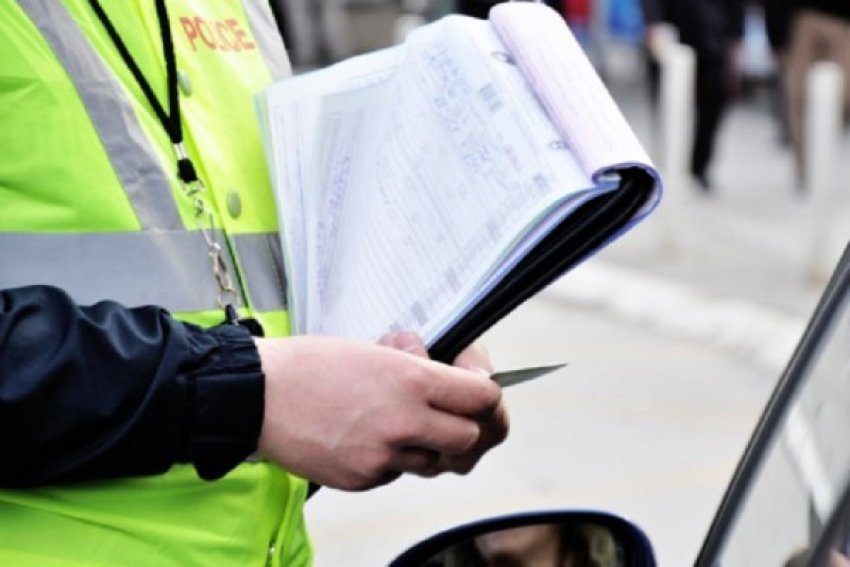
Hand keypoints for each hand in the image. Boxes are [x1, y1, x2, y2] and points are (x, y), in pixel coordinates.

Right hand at [254, 335, 504, 490]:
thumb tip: (442, 368)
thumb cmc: (309, 364)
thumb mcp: (373, 348)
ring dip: (428, 443)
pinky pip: (397, 472)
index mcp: (411, 380)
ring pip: (434, 461)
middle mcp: (404, 422)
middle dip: (464, 423)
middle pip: (470, 439)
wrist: (256, 396)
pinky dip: (393, 457)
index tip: (473, 381)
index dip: (485, 388)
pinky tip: (369, 434)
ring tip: (400, 418)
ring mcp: (384, 456)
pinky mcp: (363, 479)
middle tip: (447, 408)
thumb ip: (415, 363)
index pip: (484, 396)